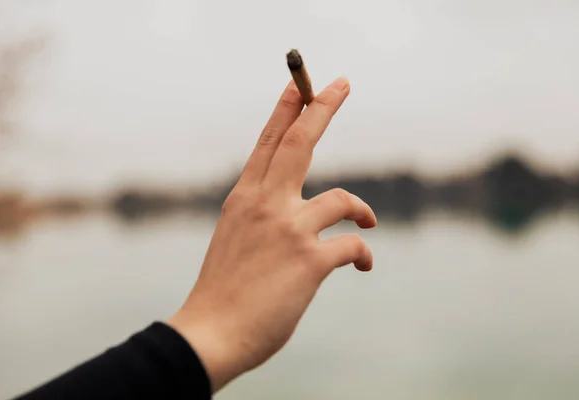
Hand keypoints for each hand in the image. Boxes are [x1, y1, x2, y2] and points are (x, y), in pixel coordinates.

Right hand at [167, 77, 376, 391]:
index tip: (299, 83)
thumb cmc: (224, 291)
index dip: (286, 109)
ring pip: (342, 199)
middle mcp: (264, 204)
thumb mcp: (235, 238)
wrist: (211, 334)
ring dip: (362, 210)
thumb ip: (262, 217)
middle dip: (323, 106)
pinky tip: (362, 264)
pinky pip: (352, 244)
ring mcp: (287, 229)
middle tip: (343, 82)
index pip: (268, 142)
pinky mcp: (308, 260)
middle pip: (299, 141)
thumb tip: (297, 211)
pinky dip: (362, 252)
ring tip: (367, 222)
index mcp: (244, 198)